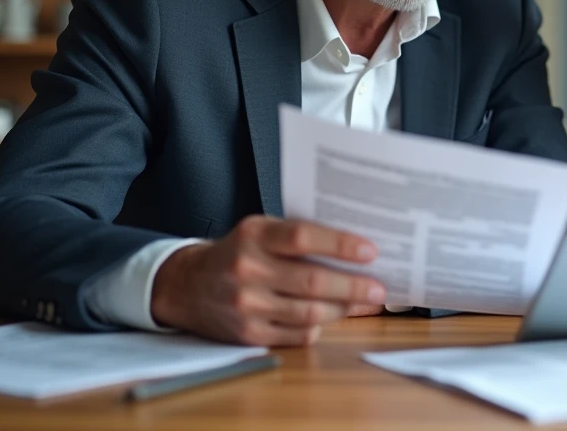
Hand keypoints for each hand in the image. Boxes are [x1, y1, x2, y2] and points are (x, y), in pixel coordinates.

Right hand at [151, 216, 385, 346]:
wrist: (187, 285)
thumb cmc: (237, 252)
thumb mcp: (261, 231)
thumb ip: (298, 236)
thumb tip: (354, 250)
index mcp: (254, 235)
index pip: (303, 237)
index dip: (340, 244)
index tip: (370, 252)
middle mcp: (248, 270)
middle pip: (312, 282)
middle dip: (353, 287)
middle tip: (379, 288)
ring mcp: (247, 305)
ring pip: (309, 313)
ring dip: (343, 309)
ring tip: (363, 303)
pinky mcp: (248, 334)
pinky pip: (297, 334)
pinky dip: (319, 326)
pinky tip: (331, 317)